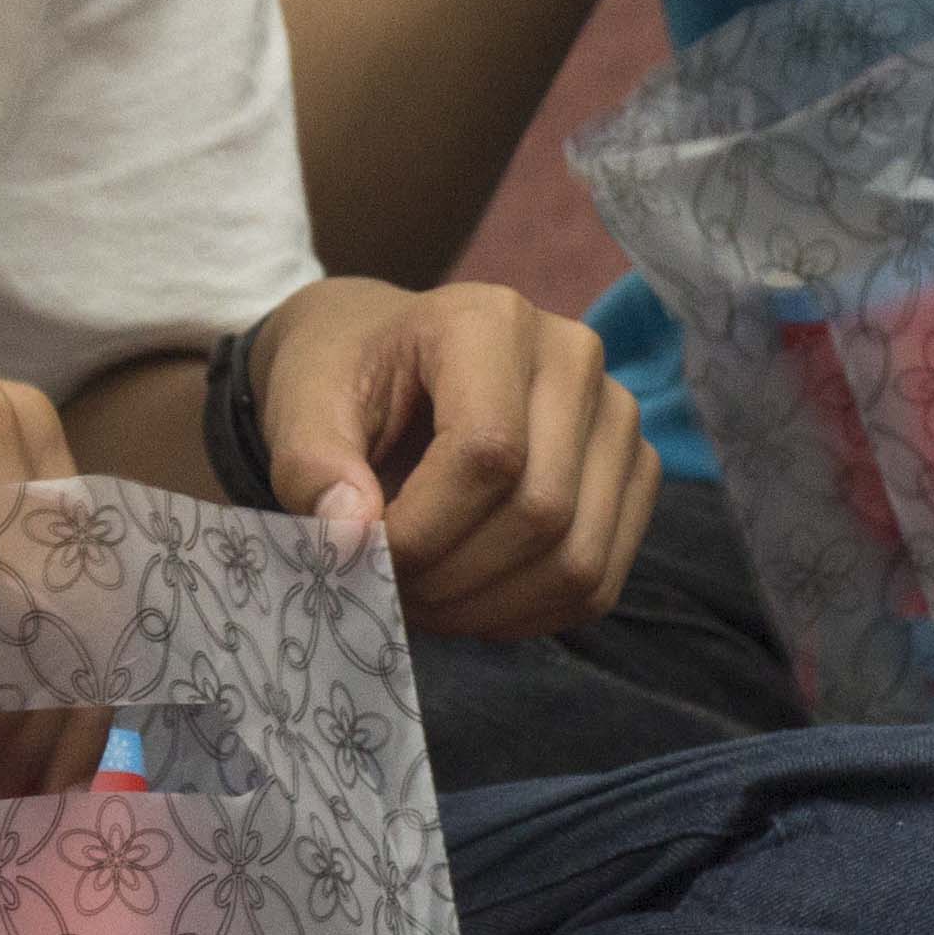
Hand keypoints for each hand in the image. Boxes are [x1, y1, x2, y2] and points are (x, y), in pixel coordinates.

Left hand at [250, 276, 656, 639]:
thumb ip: (311, 466)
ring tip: (422, 599)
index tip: (362, 556)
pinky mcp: (633, 471)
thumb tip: (352, 536)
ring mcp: (616, 416)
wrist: (390, 359)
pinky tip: (470, 601)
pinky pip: (600, 581)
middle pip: (540, 511)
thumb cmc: (346, 377)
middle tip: (386, 590)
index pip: (487, 453)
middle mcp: (574, 357)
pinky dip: (529, 615)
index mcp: (491, 320)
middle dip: (451, 579)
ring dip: (489, 608)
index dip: (423, 530)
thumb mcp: (301, 404)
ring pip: (577, 558)